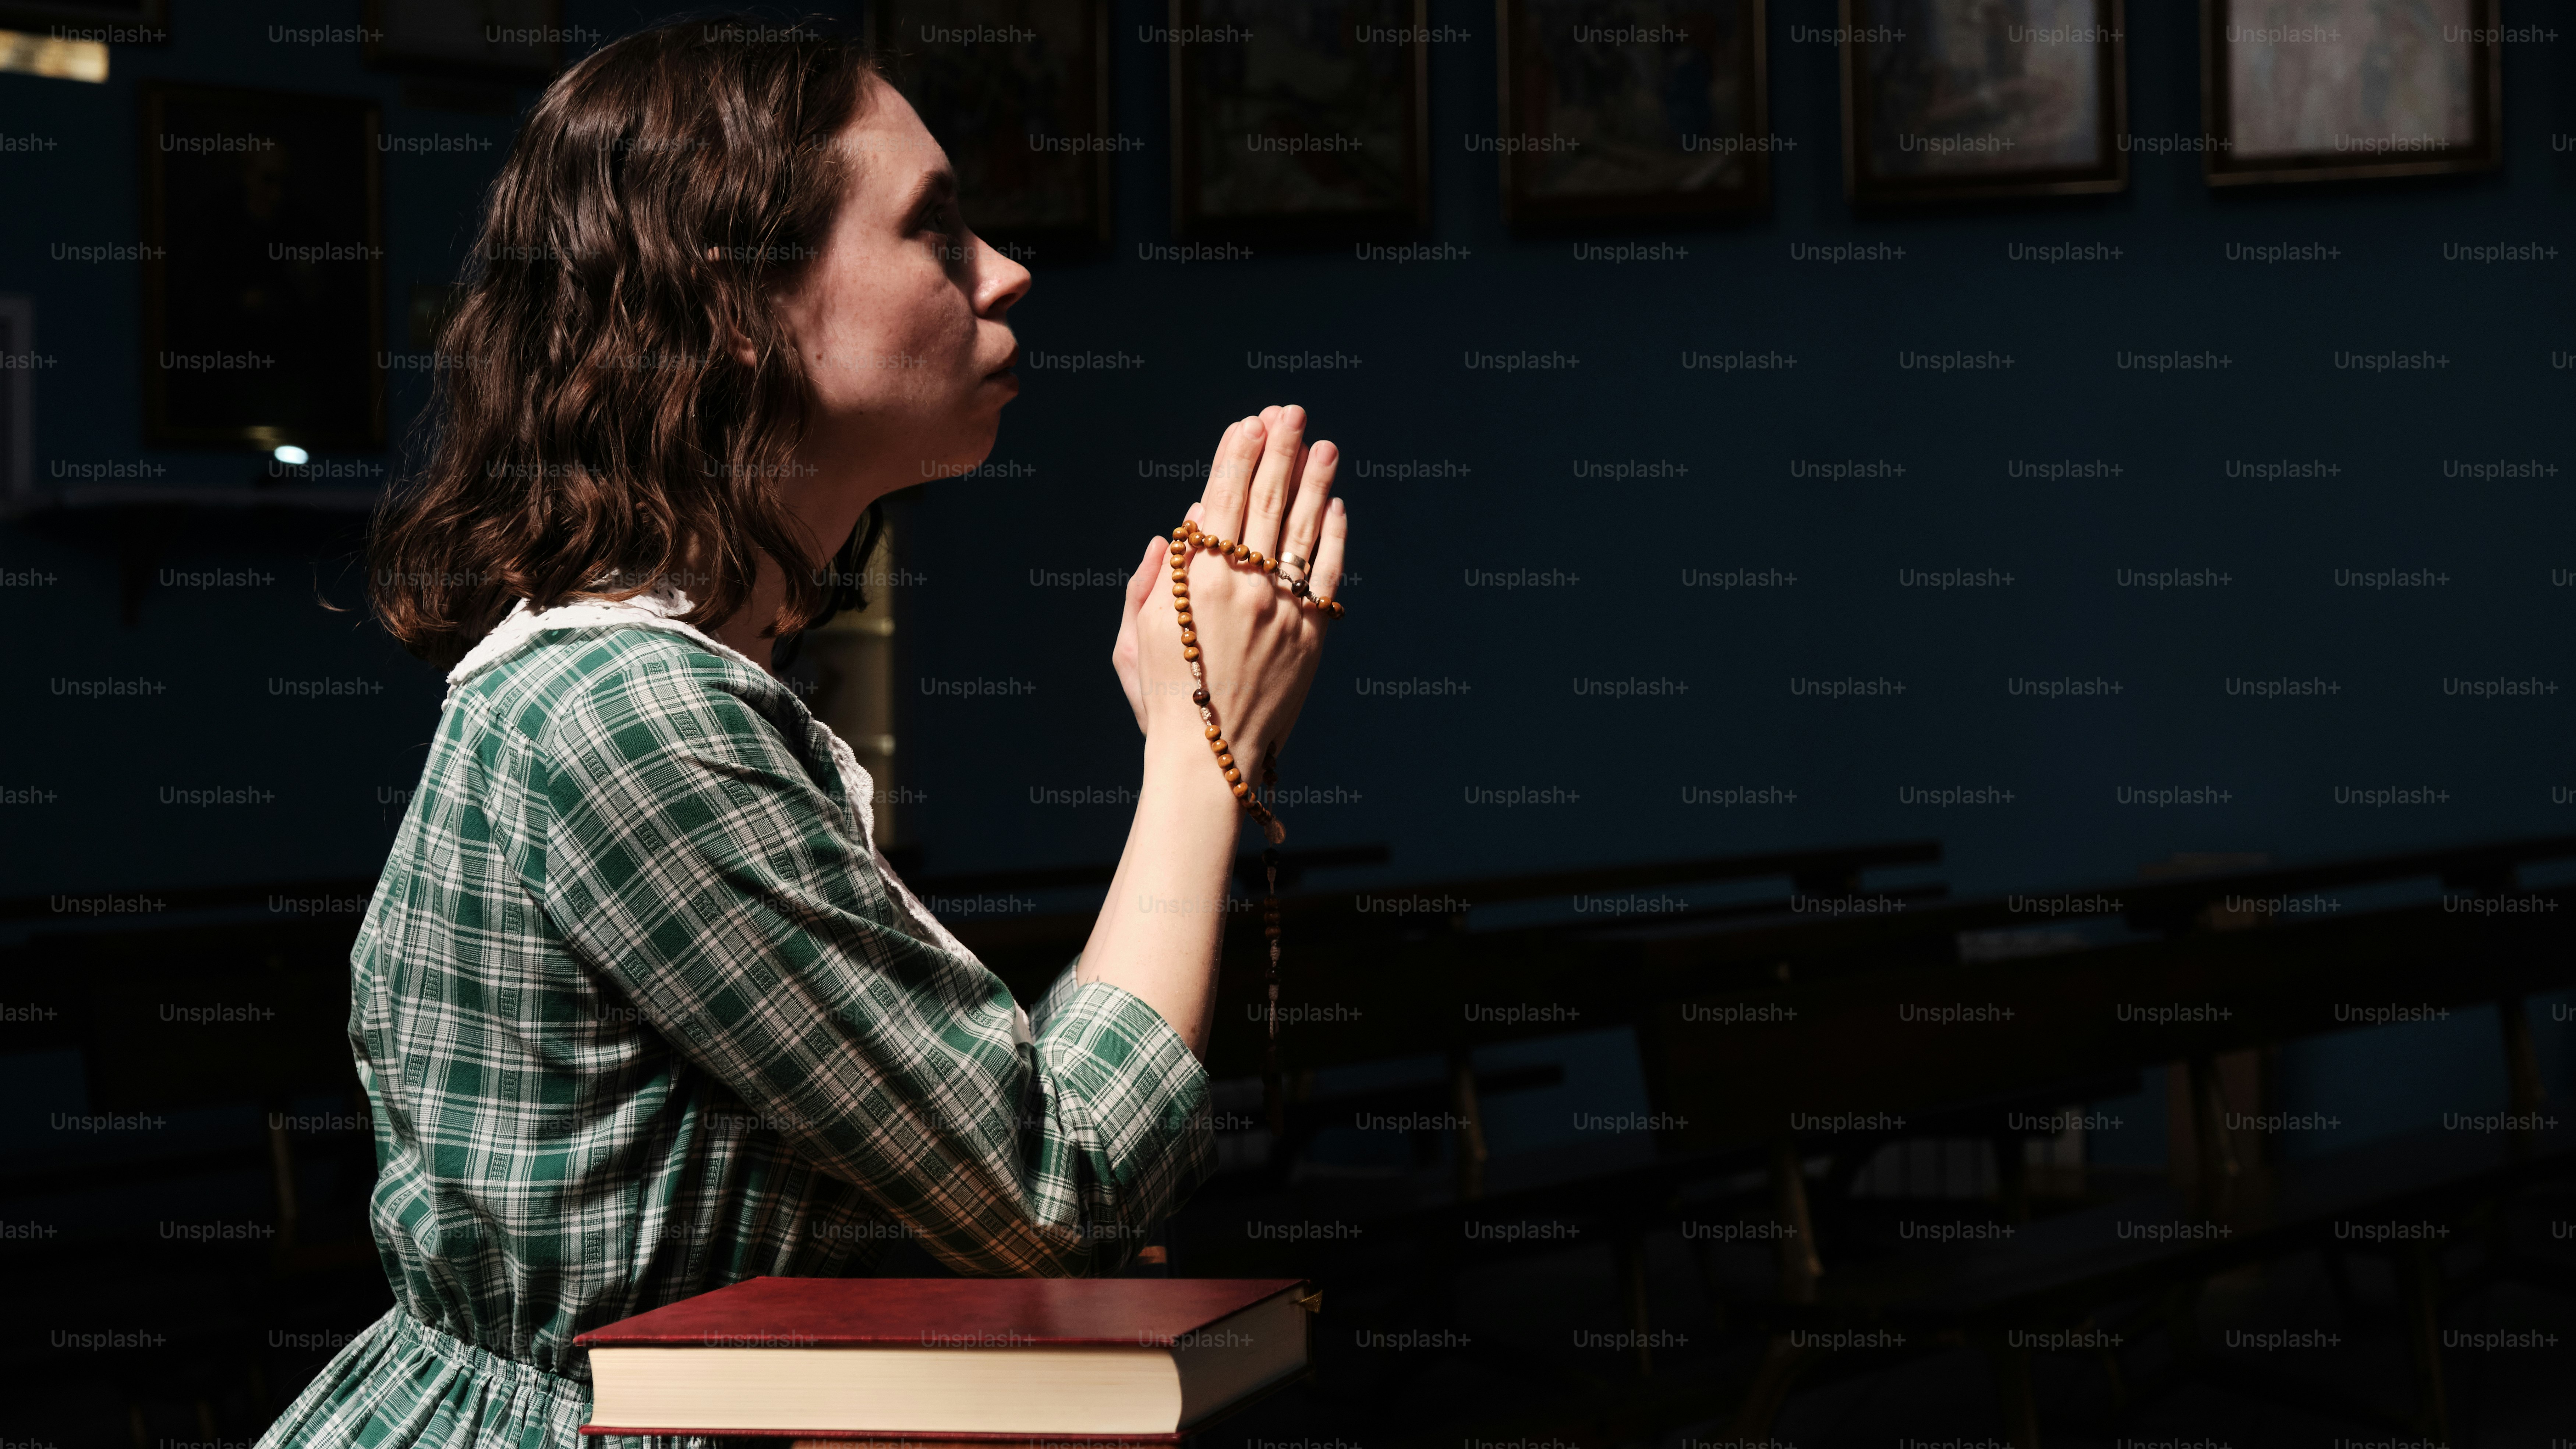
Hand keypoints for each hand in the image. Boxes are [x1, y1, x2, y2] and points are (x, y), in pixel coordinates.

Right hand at [1110, 406, 1346, 771]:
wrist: (1209, 757)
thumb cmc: (1162, 696)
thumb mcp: (1135, 634)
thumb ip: (1151, 577)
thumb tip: (1183, 524)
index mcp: (1198, 581)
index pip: (1221, 499)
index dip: (1236, 456)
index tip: (1248, 421)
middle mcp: (1246, 587)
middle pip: (1266, 502)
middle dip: (1278, 451)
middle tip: (1290, 412)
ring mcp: (1285, 609)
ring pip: (1302, 530)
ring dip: (1314, 481)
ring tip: (1322, 443)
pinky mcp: (1312, 635)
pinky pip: (1327, 575)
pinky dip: (1333, 538)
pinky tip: (1336, 506)